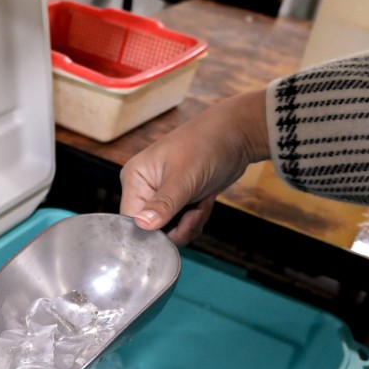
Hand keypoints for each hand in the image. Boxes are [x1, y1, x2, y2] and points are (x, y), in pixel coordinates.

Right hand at [120, 88, 269, 244]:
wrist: (236, 136)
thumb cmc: (207, 145)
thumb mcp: (184, 178)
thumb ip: (163, 204)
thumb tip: (142, 225)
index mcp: (135, 179)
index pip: (131, 220)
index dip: (151, 232)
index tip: (175, 226)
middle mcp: (144, 189)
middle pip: (151, 229)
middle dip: (177, 227)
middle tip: (195, 213)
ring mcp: (162, 196)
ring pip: (169, 230)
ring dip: (190, 224)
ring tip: (202, 203)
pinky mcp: (179, 201)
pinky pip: (182, 225)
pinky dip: (196, 220)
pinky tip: (205, 202)